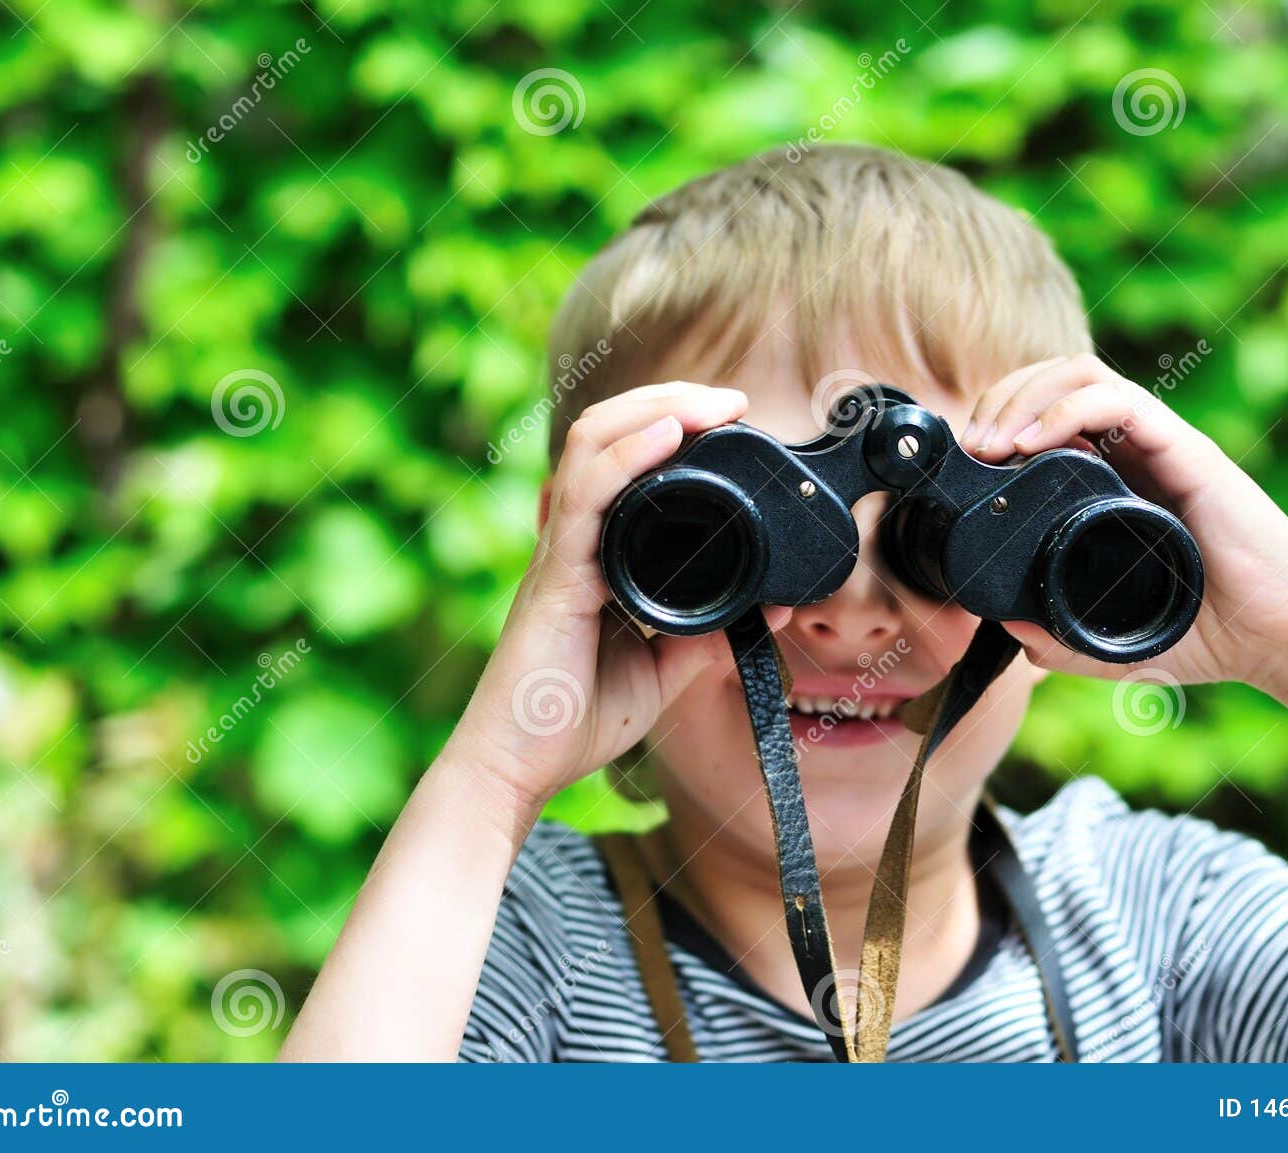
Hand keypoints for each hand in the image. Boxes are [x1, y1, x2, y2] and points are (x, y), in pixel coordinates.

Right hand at [445, 382, 786, 815]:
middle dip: (670, 400)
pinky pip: (586, 497)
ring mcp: (559, 552)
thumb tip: (770, 606)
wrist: (518, 767)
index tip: (729, 420)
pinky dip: (627, 456)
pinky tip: (666, 434)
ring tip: (708, 404)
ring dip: (655, 409)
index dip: (669, 425)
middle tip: (732, 401)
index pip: (621, 460)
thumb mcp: (660, 670)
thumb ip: (706, 635)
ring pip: (592, 444)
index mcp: (592, 552)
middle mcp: (571, 538)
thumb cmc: (572, 719)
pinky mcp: (557, 576)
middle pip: (606, 434)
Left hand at [962, 355, 1287, 699]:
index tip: (966, 464)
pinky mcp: (1188, 451)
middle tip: (971, 448)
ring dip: (1023, 396)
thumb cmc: (1209, 635)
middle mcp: (1136, 451)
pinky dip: (1065, 410)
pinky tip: (1030, 443)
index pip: (1047, 413)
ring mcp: (1162, 446)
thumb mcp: (1111, 643)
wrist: (1284, 642)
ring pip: (1080, 374)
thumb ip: (1059, 638)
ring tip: (990, 444)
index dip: (999, 421)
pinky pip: (1120, 401)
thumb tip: (1007, 629)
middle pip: (1054, 380)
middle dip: (1000, 400)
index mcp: (1115, 479)